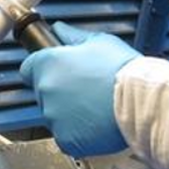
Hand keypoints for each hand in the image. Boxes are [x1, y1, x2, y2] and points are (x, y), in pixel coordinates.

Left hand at [20, 22, 140, 156]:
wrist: (140, 101)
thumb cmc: (121, 71)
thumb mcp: (99, 42)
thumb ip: (73, 36)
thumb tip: (60, 30)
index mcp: (48, 64)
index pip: (28, 68)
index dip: (43, 69)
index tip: (57, 71)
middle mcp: (45, 91)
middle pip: (43, 92)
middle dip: (60, 91)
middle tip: (85, 89)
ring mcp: (53, 117)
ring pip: (54, 115)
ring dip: (68, 112)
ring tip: (94, 106)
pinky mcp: (65, 139)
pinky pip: (65, 136)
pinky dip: (77, 132)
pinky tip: (95, 122)